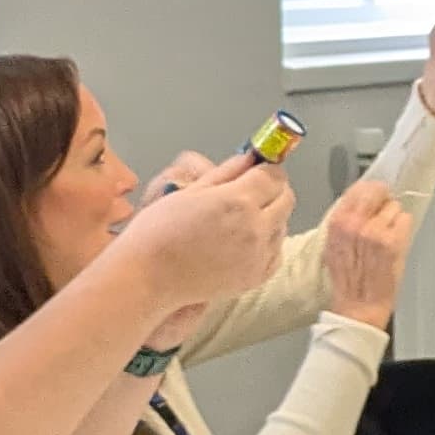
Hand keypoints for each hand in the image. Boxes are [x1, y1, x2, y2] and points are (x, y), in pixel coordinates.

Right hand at [119, 153, 291, 330]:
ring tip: (242, 218)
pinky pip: (276, 253)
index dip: (267, 169)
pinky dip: (268, 243)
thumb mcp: (190, 190)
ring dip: (271, 217)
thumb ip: (226, 172)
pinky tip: (245, 241)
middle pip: (286, 199)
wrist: (149, 276)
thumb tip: (249, 157)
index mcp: (238, 202)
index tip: (257, 170)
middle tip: (253, 190)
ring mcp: (258, 256)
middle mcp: (255, 229)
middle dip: (274, 189)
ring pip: (283, 226)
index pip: (274, 176)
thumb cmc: (159, 232)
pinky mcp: (255, 277)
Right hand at [318, 176, 411, 326]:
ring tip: (387, 237)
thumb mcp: (335, 243)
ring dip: (394, 219)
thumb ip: (346, 219)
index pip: (357, 188)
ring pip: (395, 206)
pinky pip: (406, 219)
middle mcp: (355, 223)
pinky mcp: (393, 242)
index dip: (370, 193)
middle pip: (377, 191)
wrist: (359, 306)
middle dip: (384, 200)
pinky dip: (404, 229)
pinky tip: (396, 243)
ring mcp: (375, 231)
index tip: (374, 199)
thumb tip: (361, 199)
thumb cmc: (349, 279)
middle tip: (385, 214)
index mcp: (338, 222)